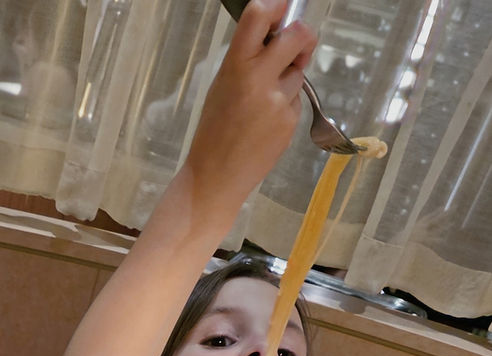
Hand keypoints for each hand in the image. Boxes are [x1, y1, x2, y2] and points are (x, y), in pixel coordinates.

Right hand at [187, 0, 316, 199]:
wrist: (215, 177)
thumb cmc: (214, 132)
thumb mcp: (221, 86)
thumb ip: (248, 60)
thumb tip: (278, 38)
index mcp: (236, 66)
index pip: (259, 16)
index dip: (277, 6)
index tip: (282, 9)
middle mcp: (259, 79)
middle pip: (299, 36)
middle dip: (302, 38)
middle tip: (297, 45)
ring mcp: (278, 101)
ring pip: (299, 73)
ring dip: (289, 80)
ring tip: (263, 105)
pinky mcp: (289, 121)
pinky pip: (296, 102)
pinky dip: (286, 107)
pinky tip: (265, 125)